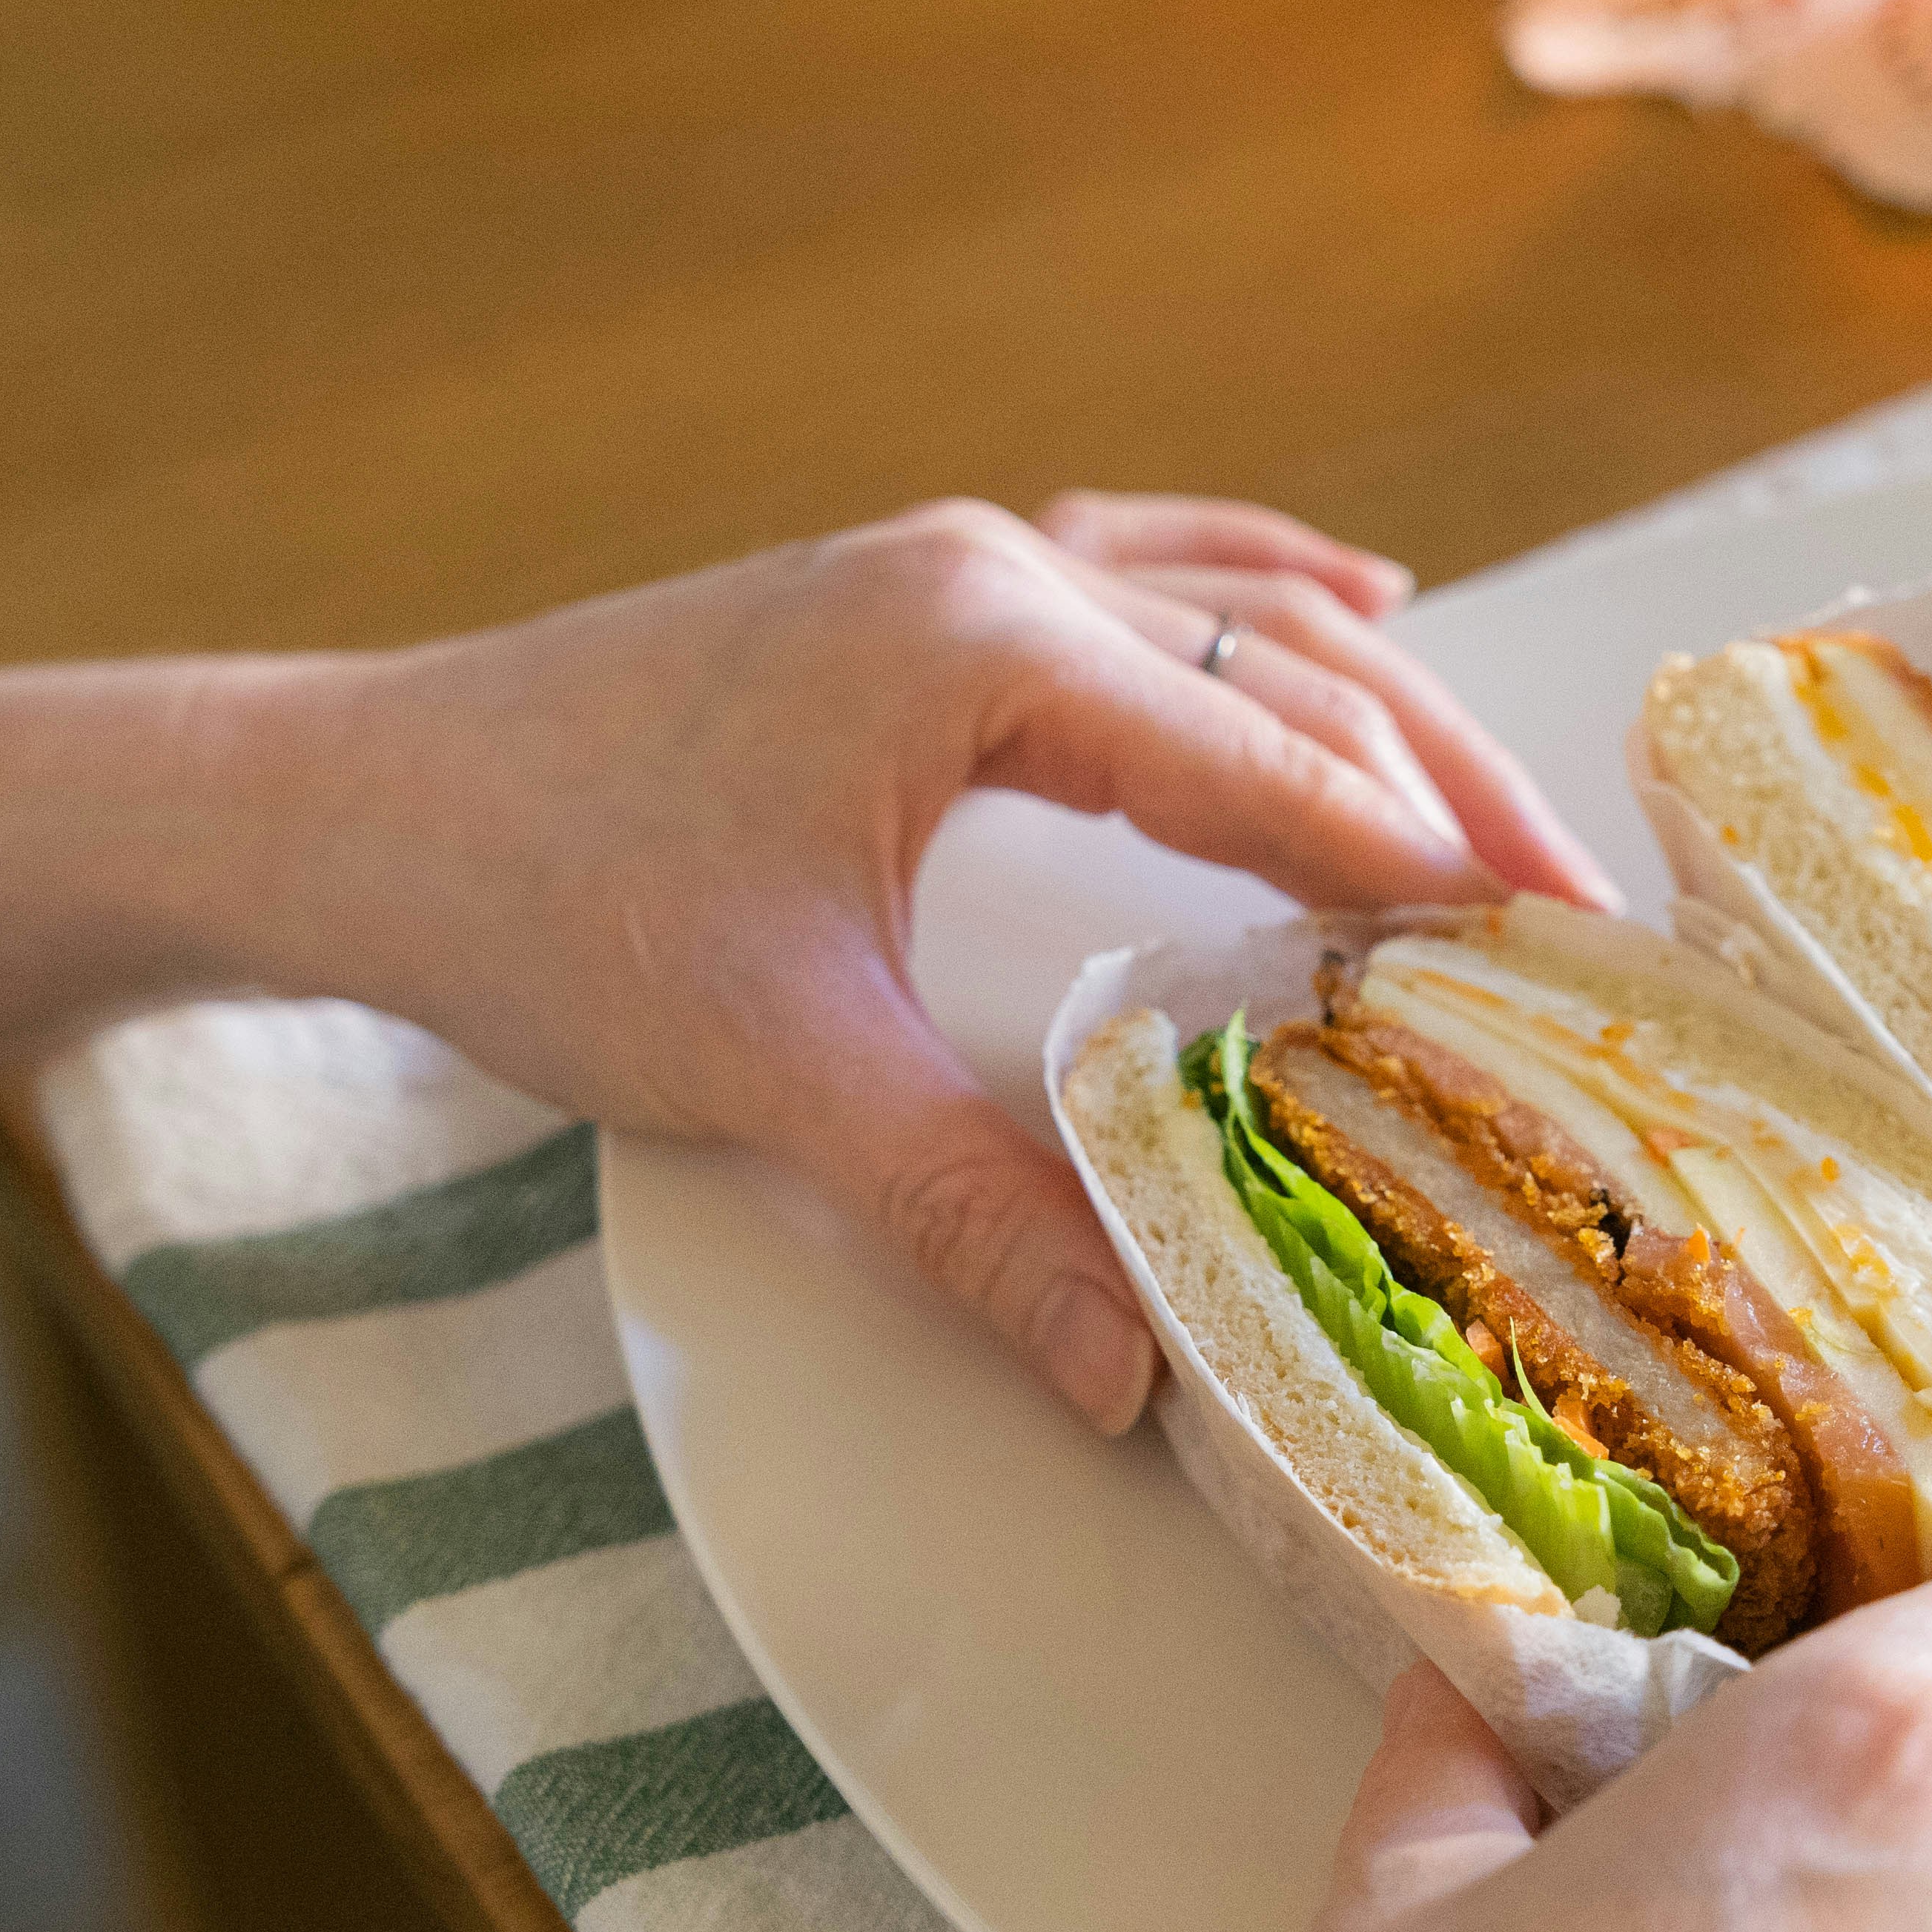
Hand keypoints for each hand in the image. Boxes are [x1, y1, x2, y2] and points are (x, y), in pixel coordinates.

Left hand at [306, 498, 1612, 1423]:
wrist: (354, 799)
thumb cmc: (540, 901)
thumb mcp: (773, 1066)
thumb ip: (965, 1205)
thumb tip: (1125, 1368)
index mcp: (985, 648)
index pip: (1272, 762)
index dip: (1422, 868)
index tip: (1552, 960)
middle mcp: (994, 571)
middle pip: (1291, 663)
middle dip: (1444, 784)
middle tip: (1578, 910)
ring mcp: (951, 563)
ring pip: (1230, 610)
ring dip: (1372, 705)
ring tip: (1502, 813)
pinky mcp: (909, 596)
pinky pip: (1142, 566)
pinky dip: (1259, 593)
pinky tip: (1351, 595)